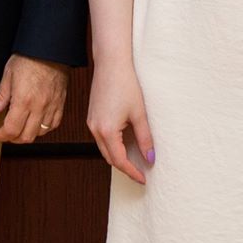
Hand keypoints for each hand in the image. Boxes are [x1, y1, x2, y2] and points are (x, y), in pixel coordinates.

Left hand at [0, 53, 68, 144]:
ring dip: (28, 134)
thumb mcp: (8, 75)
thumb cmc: (29, 58)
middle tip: (5, 131)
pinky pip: (54, 125)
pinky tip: (36, 122)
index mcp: (23, 101)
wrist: (50, 48)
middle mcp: (39, 107)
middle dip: (12, 138)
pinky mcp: (60, 103)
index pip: (11, 130)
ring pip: (40, 134)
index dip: (0, 136)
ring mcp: (51, 106)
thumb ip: (0, 98)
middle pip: (26, 137)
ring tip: (20, 126)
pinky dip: (44, 128)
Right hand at [84, 58, 153, 184]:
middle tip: (140, 173)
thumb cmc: (126, 84)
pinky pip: (101, 138)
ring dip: (118, 157)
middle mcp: (95, 129)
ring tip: (134, 160)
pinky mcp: (92, 116)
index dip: (132, 172)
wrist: (111, 63)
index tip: (143, 179)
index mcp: (106, 131)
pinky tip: (124, 144)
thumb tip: (150, 158)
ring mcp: (91, 122)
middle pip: (109, 158)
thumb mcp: (139, 114)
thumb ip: (145, 138)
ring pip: (104, 148)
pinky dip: (112, 146)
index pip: (119, 161)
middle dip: (124, 167)